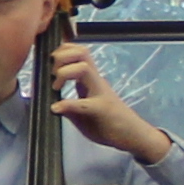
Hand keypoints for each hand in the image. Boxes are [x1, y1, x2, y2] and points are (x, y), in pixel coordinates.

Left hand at [50, 40, 169, 164]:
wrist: (133, 135)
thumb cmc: (109, 123)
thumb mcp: (82, 114)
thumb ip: (69, 106)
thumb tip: (52, 105)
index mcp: (90, 79)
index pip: (78, 52)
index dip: (63, 49)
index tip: (50, 61)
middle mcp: (96, 80)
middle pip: (81, 52)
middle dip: (62, 56)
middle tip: (52, 73)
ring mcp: (100, 92)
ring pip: (84, 68)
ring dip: (65, 72)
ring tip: (56, 86)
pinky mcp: (102, 109)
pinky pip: (85, 103)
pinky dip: (68, 103)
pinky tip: (57, 108)